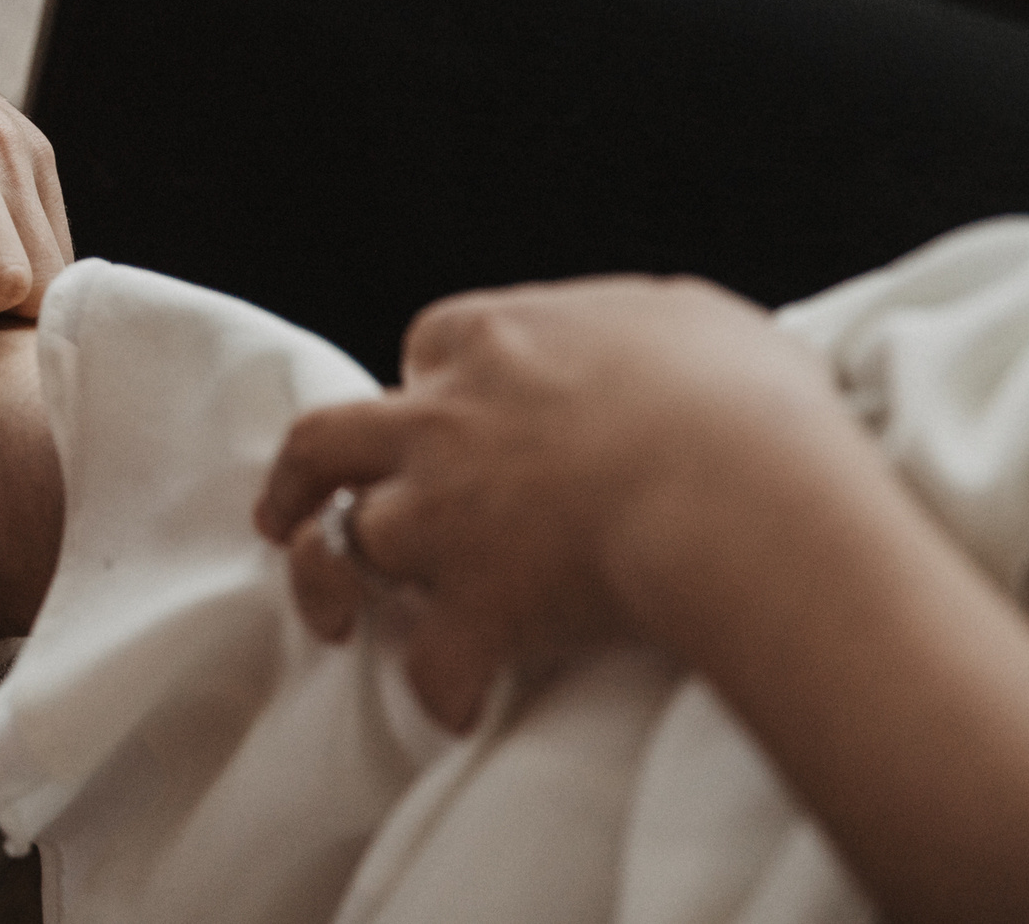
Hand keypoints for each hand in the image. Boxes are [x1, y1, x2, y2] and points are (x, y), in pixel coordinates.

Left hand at [255, 275, 847, 729]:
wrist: (742, 492)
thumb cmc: (741, 400)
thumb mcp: (694, 322)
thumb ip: (647, 330)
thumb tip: (666, 349)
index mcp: (495, 341)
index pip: (428, 346)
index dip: (430, 384)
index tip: (440, 408)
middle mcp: (445, 422)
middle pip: (326, 440)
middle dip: (296, 478)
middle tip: (285, 510)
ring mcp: (445, 516)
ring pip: (354, 543)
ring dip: (348, 583)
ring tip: (353, 619)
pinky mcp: (475, 606)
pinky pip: (431, 662)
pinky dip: (440, 689)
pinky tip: (459, 706)